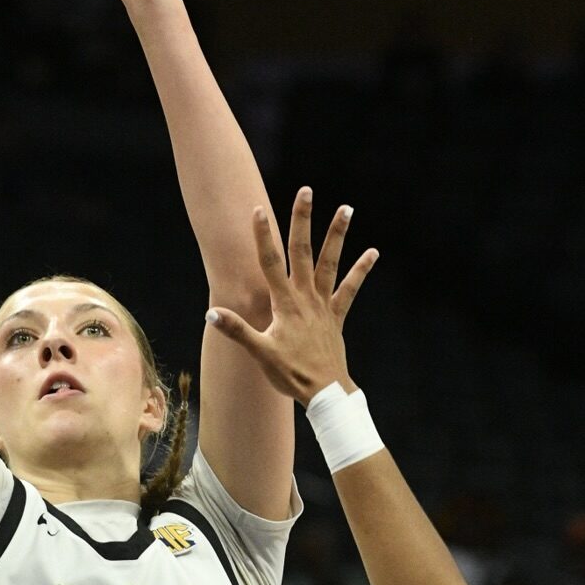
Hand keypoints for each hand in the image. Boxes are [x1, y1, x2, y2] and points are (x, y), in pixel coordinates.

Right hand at [205, 187, 377, 404]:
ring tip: (346, 209)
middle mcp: (306, 298)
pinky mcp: (336, 316)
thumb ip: (237, 330)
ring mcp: (324, 304)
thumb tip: (211, 314)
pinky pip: (350, 288)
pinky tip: (372, 252)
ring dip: (337, 235)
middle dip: (302, 220)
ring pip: (330, 263)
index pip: (271, 263)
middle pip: (302, 252)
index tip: (258, 210)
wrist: (325, 393)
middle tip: (306, 191)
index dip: (263, 237)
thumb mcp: (260, 353)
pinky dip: (361, 270)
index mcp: (285, 304)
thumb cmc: (290, 374)